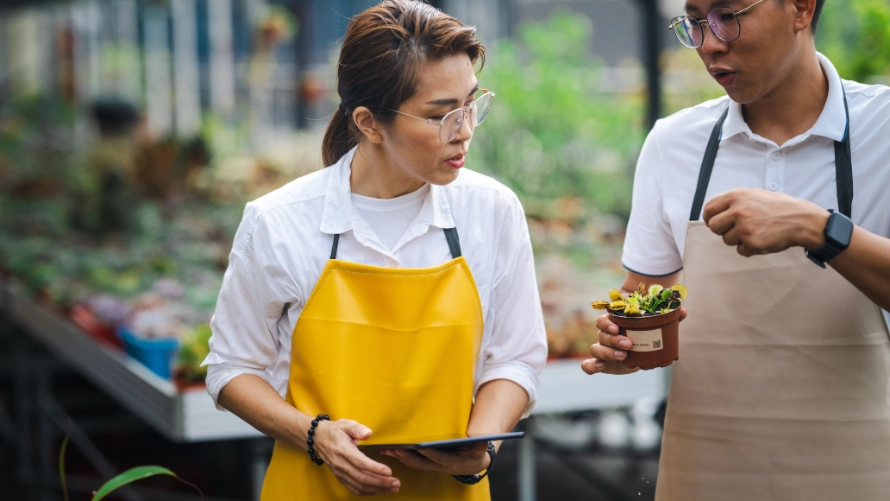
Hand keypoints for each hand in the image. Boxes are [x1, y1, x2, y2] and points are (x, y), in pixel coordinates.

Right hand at [313, 419, 400, 495]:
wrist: (317, 439)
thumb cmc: (335, 431)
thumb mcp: (345, 424)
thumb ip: (357, 428)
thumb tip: (368, 433)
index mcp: (343, 450)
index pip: (360, 462)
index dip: (375, 468)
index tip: (389, 471)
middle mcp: (340, 464)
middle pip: (361, 478)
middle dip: (381, 482)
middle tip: (396, 483)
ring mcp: (340, 473)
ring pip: (359, 486)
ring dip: (377, 489)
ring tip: (393, 488)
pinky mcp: (341, 478)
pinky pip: (354, 489)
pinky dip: (368, 492)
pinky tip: (380, 489)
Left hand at [380, 441, 489, 475]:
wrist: (471, 464)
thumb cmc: (474, 453)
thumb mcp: (479, 450)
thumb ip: (479, 446)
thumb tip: (482, 440)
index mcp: (450, 462)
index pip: (437, 458)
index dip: (428, 453)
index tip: (419, 447)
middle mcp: (438, 466)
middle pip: (420, 463)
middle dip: (407, 456)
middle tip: (395, 449)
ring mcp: (431, 466)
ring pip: (413, 463)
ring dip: (400, 457)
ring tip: (387, 449)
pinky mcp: (426, 463)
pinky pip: (412, 462)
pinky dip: (401, 457)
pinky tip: (391, 451)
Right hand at [582, 308, 686, 374]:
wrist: (640, 353)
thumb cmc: (646, 336)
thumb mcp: (656, 327)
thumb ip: (667, 318)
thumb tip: (683, 310)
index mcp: (614, 324)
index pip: (604, 319)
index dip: (607, 322)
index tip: (617, 327)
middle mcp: (605, 335)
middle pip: (601, 334)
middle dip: (613, 339)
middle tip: (629, 344)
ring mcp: (602, 350)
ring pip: (596, 348)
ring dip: (607, 352)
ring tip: (623, 356)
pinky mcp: (602, 364)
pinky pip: (588, 365)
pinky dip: (590, 366)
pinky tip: (599, 367)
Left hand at [702, 188, 828, 256]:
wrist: (802, 220)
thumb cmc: (779, 207)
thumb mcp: (754, 195)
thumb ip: (733, 202)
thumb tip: (713, 213)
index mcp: (737, 196)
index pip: (709, 209)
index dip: (709, 218)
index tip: (713, 222)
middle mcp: (738, 211)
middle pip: (713, 227)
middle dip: (722, 230)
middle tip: (736, 229)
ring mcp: (745, 228)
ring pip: (726, 240)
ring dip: (738, 239)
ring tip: (755, 231)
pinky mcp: (752, 243)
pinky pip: (740, 250)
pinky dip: (749, 248)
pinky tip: (762, 239)